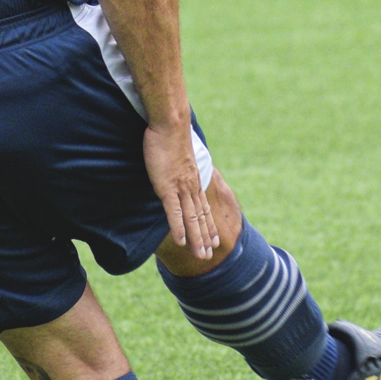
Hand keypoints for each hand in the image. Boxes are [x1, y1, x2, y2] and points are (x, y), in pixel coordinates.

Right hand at [142, 121, 218, 261]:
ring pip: (192, 219)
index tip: (213, 239)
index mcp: (193, 180)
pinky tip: (181, 242)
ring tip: (201, 256)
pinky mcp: (168, 187)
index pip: (204, 207)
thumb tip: (176, 170)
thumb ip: (179, 167)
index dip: (208, 225)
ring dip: (197, 239)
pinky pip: (174, 212)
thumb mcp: (178, 155)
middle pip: (200, 218)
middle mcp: (191, 187)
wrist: (170, 123)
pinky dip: (179, 228)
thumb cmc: (170, 135)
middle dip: (205, 238)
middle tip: (209, 256)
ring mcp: (181, 188)